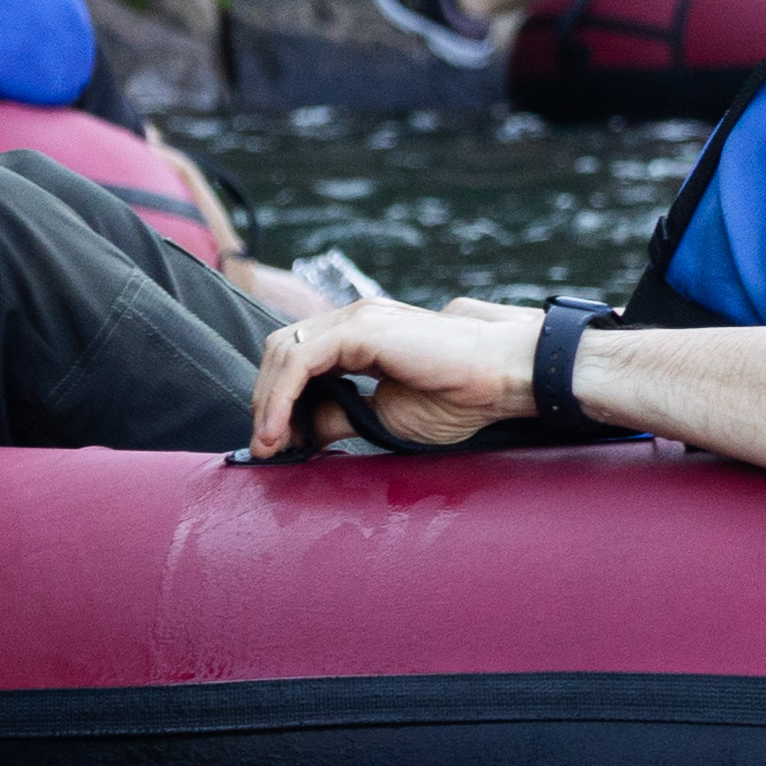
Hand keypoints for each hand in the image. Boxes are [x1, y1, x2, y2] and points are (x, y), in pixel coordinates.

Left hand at [241, 295, 542, 456]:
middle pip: (282, 351)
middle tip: (266, 447)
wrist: (500, 376)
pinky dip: (281, 396)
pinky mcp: (360, 328)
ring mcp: (356, 318)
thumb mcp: (385, 417)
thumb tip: (303, 431)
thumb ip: (341, 417)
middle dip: (265, 400)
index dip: (278, 400)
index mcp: (362, 338)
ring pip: (283, 351)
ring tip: (270, 443)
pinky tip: (281, 429)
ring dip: (268, 401)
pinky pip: (300, 359)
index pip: (298, 360)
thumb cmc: (460, 396)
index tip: (275, 444)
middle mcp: (354, 321)